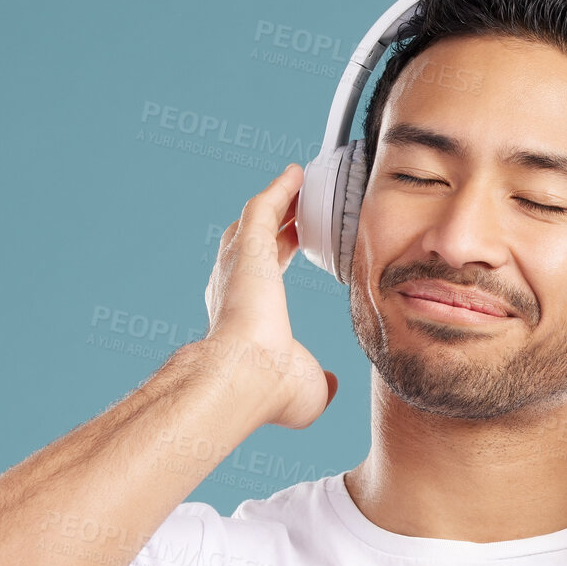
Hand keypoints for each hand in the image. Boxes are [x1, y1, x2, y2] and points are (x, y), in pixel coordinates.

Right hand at [202, 163, 337, 429]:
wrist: (244, 378)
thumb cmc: (271, 392)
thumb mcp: (309, 389)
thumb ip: (321, 382)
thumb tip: (332, 385)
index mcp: (245, 318)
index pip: (262, 275)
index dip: (279, 255)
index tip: (295, 243)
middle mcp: (234, 288)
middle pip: (255, 241)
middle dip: (276, 221)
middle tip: (297, 204)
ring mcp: (237, 265)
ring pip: (257, 220)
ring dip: (278, 199)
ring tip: (298, 180)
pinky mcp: (246, 247)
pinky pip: (263, 206)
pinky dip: (278, 189)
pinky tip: (297, 173)